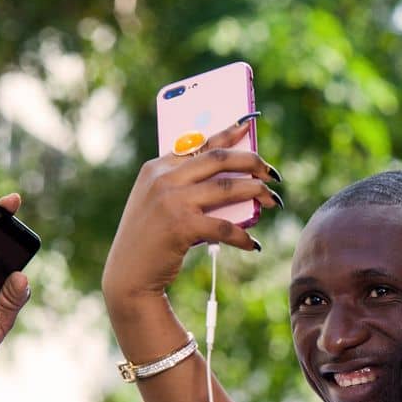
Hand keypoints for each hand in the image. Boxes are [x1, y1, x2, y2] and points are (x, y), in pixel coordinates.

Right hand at [100, 118, 280, 313]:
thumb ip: (184, 185)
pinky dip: (243, 237)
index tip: (248, 126)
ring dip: (256, 192)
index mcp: (157, 167)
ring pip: (227, 188)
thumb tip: (234, 180)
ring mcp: (171, 201)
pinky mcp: (181, 226)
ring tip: (273, 201)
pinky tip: (254, 244)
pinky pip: (224, 226)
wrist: (128, 275)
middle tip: (273, 174)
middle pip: (219, 159)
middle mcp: (163, 179)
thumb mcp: (159, 203)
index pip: (199, 143)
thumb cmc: (150, 240)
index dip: (227, 133)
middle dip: (252, 162)